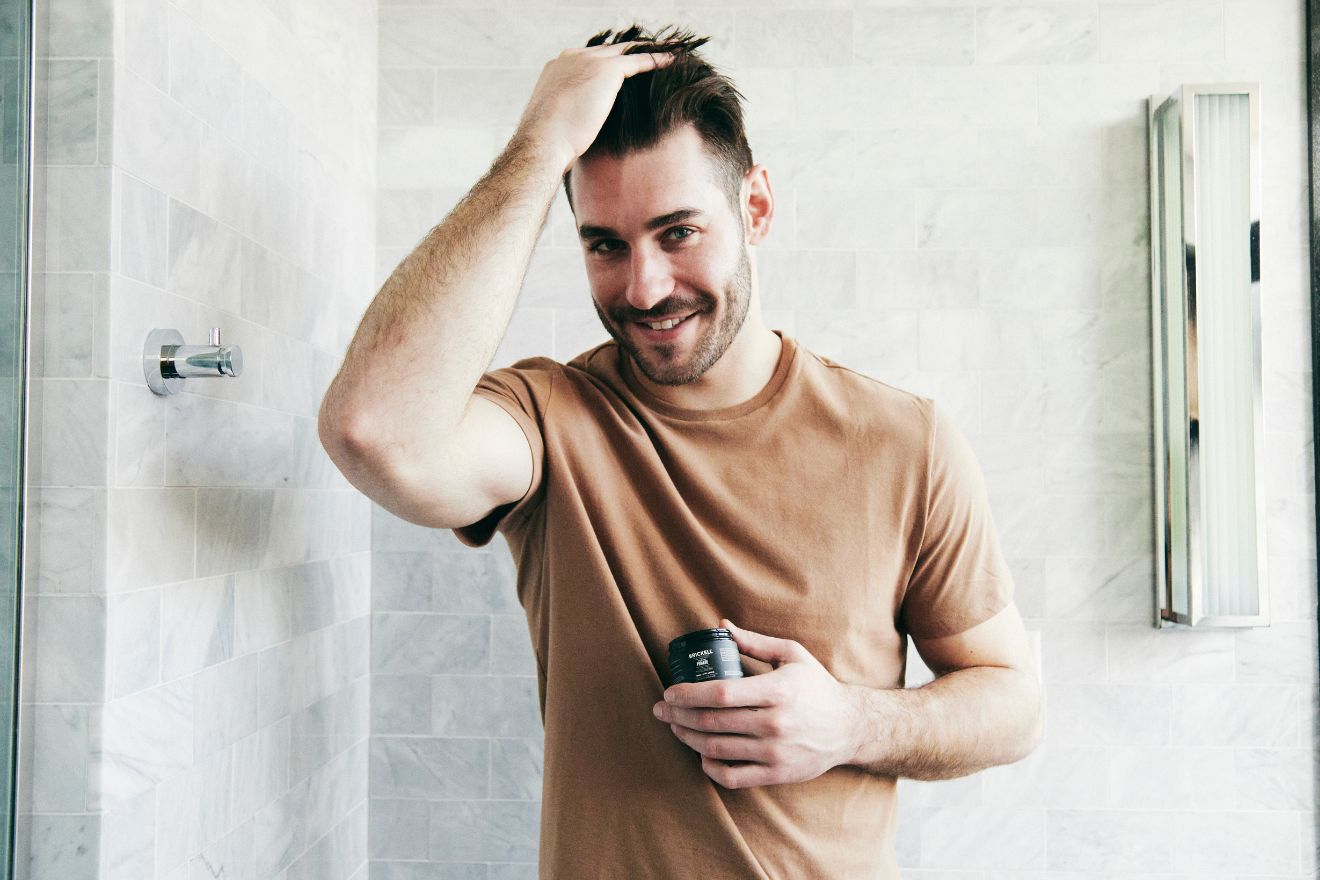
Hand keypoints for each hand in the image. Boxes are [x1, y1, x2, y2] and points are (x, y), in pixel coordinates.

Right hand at [515, 41, 674, 170]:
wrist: (544, 141)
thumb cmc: (547, 143)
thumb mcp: (555, 123)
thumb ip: (568, 114)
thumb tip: (578, 132)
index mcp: (556, 69)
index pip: (587, 59)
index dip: (605, 65)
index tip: (620, 71)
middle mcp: (571, 58)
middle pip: (607, 50)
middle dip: (627, 53)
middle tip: (647, 54)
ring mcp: (588, 61)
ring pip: (624, 50)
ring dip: (646, 51)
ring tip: (665, 53)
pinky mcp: (606, 70)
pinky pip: (638, 60)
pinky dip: (655, 59)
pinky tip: (671, 61)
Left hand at [652, 618, 859, 788]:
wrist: (849, 727)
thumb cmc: (816, 687)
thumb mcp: (791, 655)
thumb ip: (755, 642)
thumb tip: (721, 627)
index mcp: (778, 691)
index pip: (721, 694)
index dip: (689, 694)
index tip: (669, 692)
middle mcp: (775, 724)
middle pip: (712, 722)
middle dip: (679, 715)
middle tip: (662, 709)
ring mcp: (775, 752)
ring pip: (717, 749)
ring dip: (688, 738)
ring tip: (675, 726)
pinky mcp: (776, 774)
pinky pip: (732, 777)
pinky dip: (710, 767)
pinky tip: (701, 755)